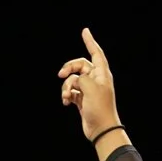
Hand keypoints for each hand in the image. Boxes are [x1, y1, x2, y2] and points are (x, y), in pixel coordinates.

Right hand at [57, 28, 121, 142]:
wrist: (100, 129)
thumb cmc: (99, 109)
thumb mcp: (91, 89)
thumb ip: (81, 78)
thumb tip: (75, 81)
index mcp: (102, 74)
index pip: (96, 53)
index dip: (90, 42)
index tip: (85, 31)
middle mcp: (95, 79)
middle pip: (79, 65)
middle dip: (68, 69)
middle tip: (60, 75)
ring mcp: (88, 89)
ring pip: (72, 80)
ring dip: (66, 87)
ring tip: (66, 97)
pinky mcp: (82, 99)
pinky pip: (71, 91)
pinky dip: (66, 95)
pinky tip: (66, 102)